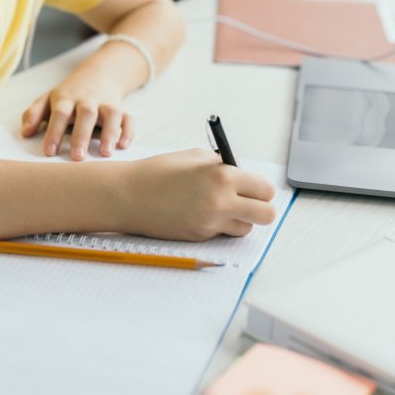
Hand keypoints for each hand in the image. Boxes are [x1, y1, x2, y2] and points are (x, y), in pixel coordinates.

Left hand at [20, 68, 132, 159]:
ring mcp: (106, 104)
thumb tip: (25, 133)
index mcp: (66, 99)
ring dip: (110, 133)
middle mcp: (87, 101)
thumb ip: (34, 114)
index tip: (50, 152)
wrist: (98, 75)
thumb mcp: (48, 100)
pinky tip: (123, 146)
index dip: (54, 132)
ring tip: (105, 154)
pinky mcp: (121, 109)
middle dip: (82, 135)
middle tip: (77, 158)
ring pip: (111, 114)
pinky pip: (129, 118)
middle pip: (86, 113)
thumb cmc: (68, 96)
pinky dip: (128, 131)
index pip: (59, 113)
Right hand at [119, 150, 276, 240]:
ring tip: (221, 206)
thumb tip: (244, 177)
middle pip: (266, 215)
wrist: (128, 195)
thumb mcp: (196, 158)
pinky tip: (200, 211)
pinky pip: (222, 233)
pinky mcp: (200, 237)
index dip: (262, 189)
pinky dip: (219, 225)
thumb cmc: (159, 171)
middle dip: (261, 208)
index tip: (256, 187)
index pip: (265, 190)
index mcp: (223, 177)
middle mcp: (221, 203)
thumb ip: (224, 166)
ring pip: (246, 228)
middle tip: (249, 201)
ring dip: (240, 219)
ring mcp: (211, 224)